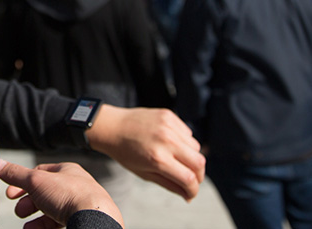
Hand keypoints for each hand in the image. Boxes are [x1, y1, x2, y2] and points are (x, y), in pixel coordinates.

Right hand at [0, 159, 123, 228]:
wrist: (95, 219)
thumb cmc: (69, 196)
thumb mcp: (35, 181)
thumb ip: (16, 174)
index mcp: (67, 171)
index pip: (40, 173)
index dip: (22, 182)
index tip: (9, 194)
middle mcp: (76, 187)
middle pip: (46, 194)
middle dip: (29, 203)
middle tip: (19, 211)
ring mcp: (81, 205)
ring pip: (53, 211)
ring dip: (37, 219)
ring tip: (27, 227)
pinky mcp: (83, 221)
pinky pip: (61, 223)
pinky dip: (46, 227)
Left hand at [86, 105, 205, 200]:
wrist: (112, 126)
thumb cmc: (125, 153)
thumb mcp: (145, 174)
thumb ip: (170, 185)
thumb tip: (188, 195)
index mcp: (158, 159)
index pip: (189, 179)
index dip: (193, 190)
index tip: (190, 194)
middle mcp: (166, 141)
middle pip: (199, 163)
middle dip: (198, 176)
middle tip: (191, 181)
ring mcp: (168, 126)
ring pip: (196, 147)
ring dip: (191, 158)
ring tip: (177, 161)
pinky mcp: (169, 115)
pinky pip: (187, 133)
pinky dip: (184, 142)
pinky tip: (172, 145)